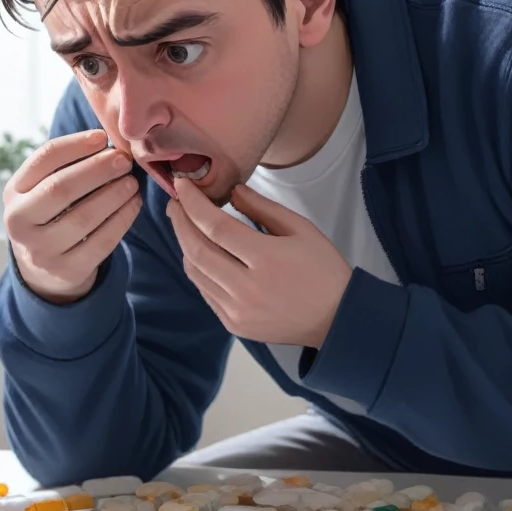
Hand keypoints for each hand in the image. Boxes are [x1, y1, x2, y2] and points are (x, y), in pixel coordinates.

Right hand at [4, 129, 141, 303]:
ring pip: (84, 217)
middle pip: (61, 188)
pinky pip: (101, 242)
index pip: (44, 159)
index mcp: (14, 193)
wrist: (43, 269)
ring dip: (114, 194)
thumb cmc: (50, 215)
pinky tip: (134, 203)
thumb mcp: (41, 190)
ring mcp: (41, 250)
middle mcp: (19, 222)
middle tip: (123, 160)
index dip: (75, 144)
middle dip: (97, 170)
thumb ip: (64, 165)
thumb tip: (105, 141)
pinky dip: (122, 219)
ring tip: (131, 181)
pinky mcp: (67, 271)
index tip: (102, 137)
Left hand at [166, 177, 352, 347]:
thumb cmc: (323, 269)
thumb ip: (262, 208)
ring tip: (185, 225)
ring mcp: (237, 311)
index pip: (216, 227)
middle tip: (174, 203)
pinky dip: (198, 269)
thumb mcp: (301, 229)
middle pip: (197, 250)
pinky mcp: (234, 325)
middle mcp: (246, 288)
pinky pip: (205, 291)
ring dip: (185, 245)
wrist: (337, 319)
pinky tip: (201, 253)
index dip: (193, 204)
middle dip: (180, 223)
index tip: (182, 185)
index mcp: (267, 260)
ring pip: (196, 273)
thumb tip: (230, 192)